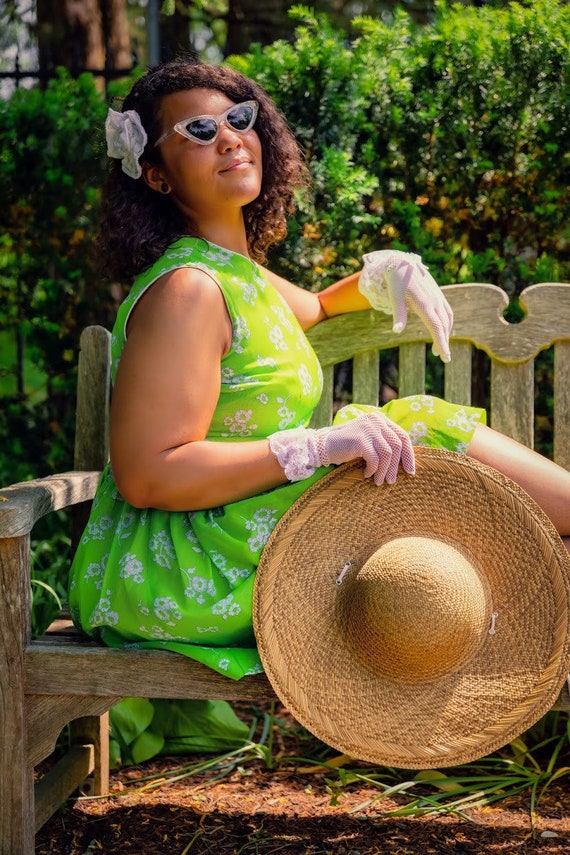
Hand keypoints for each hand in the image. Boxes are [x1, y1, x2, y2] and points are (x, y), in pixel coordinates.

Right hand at [269, 413, 414, 484]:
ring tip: (378, 481)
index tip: (410, 471)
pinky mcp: (360, 439)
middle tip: (392, 481)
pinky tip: (366, 474)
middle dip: (397, 466)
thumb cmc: (346, 447)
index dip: (409, 455)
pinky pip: (375, 459)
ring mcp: (368, 428)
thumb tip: (405, 462)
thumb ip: (384, 443)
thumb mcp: (368, 441)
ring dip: (384, 471)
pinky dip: (373, 470)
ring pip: (388, 454)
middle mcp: (376, 421)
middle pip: (398, 445)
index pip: (403, 436)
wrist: (322, 445)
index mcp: (380, 419)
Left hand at [358, 250, 452, 362]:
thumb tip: (396, 331)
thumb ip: (398, 315)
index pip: (436, 328)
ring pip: (447, 319)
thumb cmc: (396, 282)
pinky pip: (447, 311)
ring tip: (439, 347)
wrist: (403, 263)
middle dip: (444, 342)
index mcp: (424, 304)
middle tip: (441, 357)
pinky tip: (442, 329)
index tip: (445, 357)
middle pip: (443, 326)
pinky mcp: (438, 294)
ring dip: (446, 333)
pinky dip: (447, 323)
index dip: (442, 343)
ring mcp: (438, 297)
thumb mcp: (394, 298)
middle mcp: (434, 301)